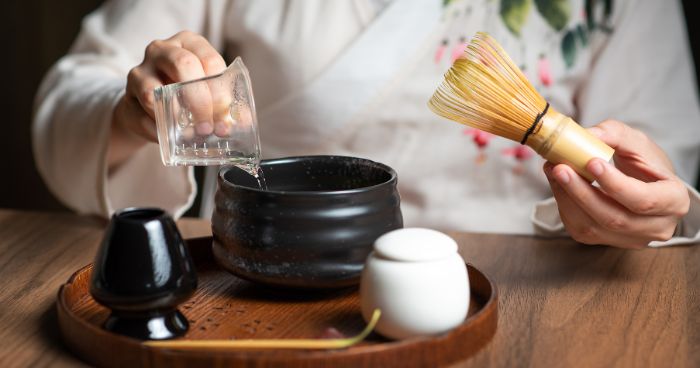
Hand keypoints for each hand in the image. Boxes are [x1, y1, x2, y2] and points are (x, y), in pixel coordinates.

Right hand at [109, 31, 226, 167]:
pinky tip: (170, 136)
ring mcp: (140, 70)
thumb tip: (242, 122)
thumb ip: (225, 105)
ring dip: (176, 117)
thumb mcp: (208, 92)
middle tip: (209, 126)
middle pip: (184, 65)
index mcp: (190, 43)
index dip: (220, 91)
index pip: (210, 60)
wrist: (149, 109)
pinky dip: (158, 130)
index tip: (225, 115)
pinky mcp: (127, 97)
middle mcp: (162, 49)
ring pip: (154, 91)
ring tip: (191, 133)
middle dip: (200, 100)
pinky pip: (141, 115)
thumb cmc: (186, 94)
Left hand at [543, 120, 689, 248]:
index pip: (643, 200)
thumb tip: (586, 135)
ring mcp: (631, 238)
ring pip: (592, 227)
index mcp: (674, 201)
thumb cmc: (644, 163)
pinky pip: (580, 229)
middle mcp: (657, 227)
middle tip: (559, 168)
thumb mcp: (636, 142)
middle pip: (614, 218)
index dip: (615, 184)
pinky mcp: (606, 241)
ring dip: (567, 198)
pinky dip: (564, 205)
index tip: (592, 162)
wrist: (643, 184)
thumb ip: (614, 134)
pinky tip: (558, 184)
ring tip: (553, 171)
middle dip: (582, 192)